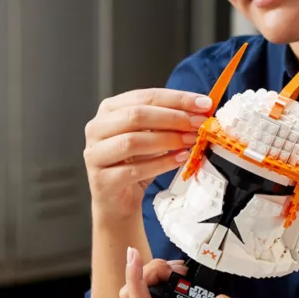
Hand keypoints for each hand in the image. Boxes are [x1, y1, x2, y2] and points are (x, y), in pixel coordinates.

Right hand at [83, 88, 211, 223]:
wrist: (118, 201)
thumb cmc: (135, 163)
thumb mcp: (152, 135)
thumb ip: (170, 120)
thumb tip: (202, 109)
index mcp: (109, 110)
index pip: (145, 96)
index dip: (177, 98)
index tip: (203, 103)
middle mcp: (97, 128)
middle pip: (136, 115)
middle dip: (173, 118)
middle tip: (199, 123)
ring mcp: (95, 155)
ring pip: (133, 141)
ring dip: (168, 139)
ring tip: (191, 140)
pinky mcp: (102, 180)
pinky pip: (135, 170)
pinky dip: (162, 163)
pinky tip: (180, 159)